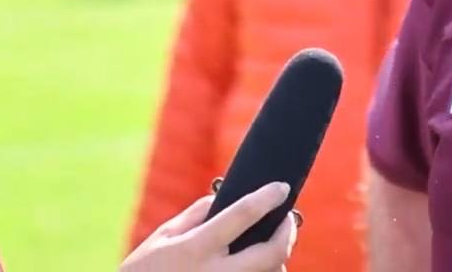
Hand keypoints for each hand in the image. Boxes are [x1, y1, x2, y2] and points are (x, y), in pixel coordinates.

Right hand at [120, 182, 297, 271]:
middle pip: (270, 254)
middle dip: (287, 234)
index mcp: (196, 249)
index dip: (266, 199)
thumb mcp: (163, 238)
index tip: (282, 188)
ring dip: (277, 259)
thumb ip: (195, 216)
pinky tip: (261, 265)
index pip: (240, 216)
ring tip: (271, 245)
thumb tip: (222, 198)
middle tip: (288, 220)